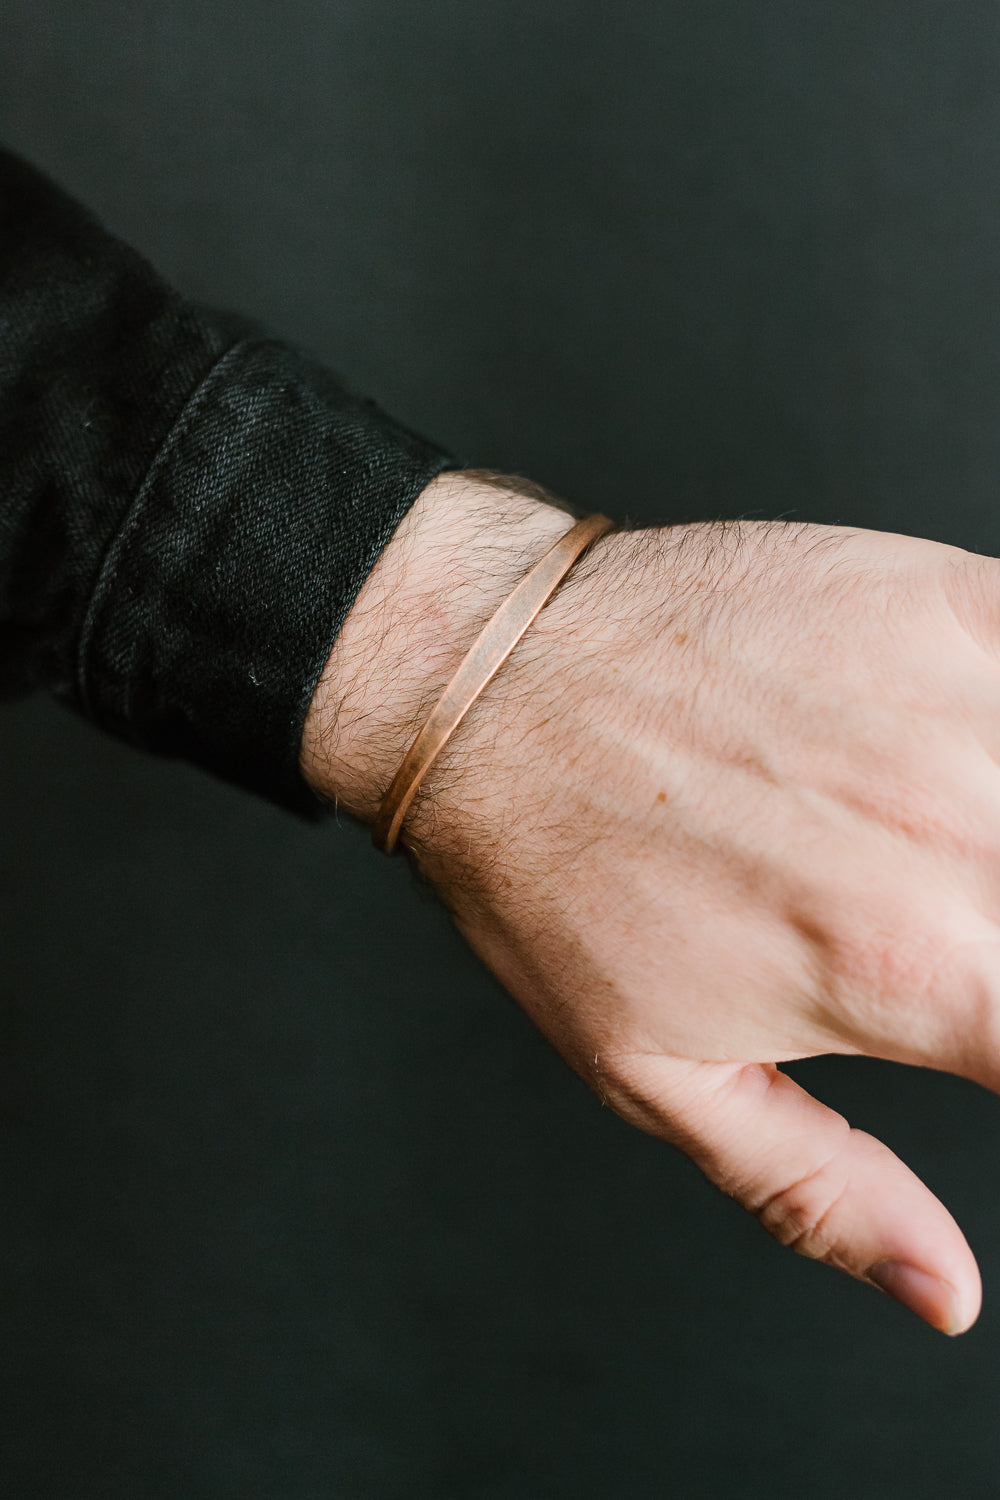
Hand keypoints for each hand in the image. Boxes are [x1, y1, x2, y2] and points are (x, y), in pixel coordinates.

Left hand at [303, 474, 999, 1334]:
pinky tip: (983, 766)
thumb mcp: (656, 1078)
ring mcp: (958, 705)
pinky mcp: (942, 601)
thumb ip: (822, 1193)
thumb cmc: (548, 870)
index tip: (988, 1031)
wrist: (485, 683)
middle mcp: (958, 835)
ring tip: (964, 863)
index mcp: (909, 971)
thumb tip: (944, 1289)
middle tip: (965, 954)